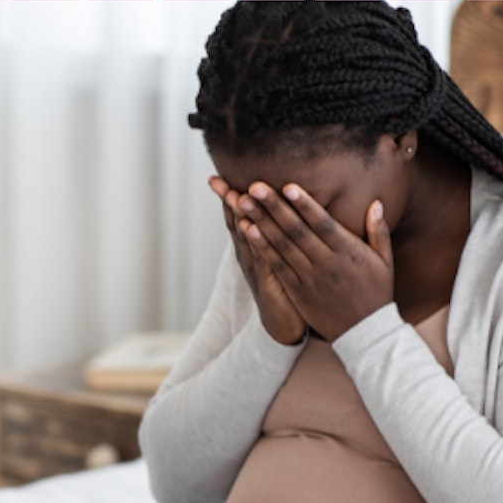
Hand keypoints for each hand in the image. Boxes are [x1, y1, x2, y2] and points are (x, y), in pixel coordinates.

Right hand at [209, 176, 308, 345]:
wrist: (283, 325)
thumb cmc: (285, 287)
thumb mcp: (278, 256)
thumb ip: (275, 232)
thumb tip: (273, 207)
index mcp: (251, 247)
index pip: (238, 216)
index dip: (228, 197)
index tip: (217, 178)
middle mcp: (248, 255)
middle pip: (235, 223)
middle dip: (227, 202)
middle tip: (217, 181)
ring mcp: (254, 268)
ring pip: (246, 238)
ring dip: (240, 217)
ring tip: (234, 196)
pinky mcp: (267, 280)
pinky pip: (260, 256)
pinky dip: (254, 241)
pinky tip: (250, 227)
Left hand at [232, 180, 393, 342]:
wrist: (364, 333)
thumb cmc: (376, 293)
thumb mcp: (385, 262)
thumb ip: (379, 231)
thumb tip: (375, 203)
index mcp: (348, 253)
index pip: (323, 224)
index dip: (305, 205)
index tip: (288, 186)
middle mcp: (327, 264)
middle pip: (296, 231)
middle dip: (274, 208)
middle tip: (255, 187)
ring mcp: (309, 279)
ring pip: (281, 247)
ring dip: (261, 223)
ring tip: (244, 203)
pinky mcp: (297, 291)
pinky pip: (276, 266)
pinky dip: (262, 248)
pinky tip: (248, 231)